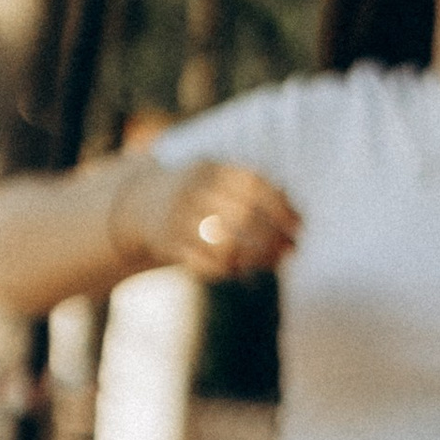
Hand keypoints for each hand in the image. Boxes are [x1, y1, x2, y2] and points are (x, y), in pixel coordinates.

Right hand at [123, 157, 302, 281]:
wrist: (138, 202)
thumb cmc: (197, 194)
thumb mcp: (218, 179)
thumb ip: (253, 189)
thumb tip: (295, 211)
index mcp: (209, 169)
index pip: (252, 185)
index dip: (281, 206)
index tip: (300, 226)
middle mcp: (193, 190)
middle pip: (243, 215)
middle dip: (274, 236)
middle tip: (293, 249)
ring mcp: (178, 217)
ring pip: (227, 243)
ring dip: (256, 257)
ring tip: (274, 262)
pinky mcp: (168, 244)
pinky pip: (207, 264)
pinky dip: (230, 270)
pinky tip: (242, 270)